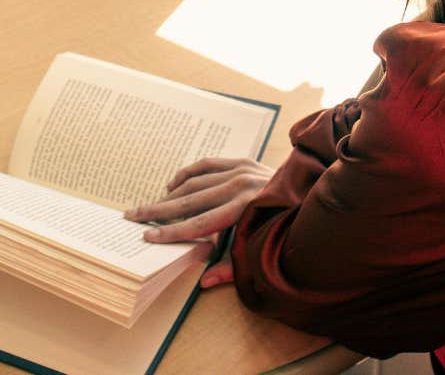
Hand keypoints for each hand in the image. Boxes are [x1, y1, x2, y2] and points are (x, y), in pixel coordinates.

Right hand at [123, 157, 273, 286]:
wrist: (310, 196)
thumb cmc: (286, 229)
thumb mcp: (261, 251)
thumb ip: (233, 267)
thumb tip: (204, 283)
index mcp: (246, 207)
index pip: (200, 224)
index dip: (172, 232)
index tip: (147, 237)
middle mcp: (241, 185)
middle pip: (191, 199)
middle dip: (159, 210)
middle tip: (133, 216)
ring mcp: (242, 169)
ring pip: (195, 180)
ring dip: (170, 194)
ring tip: (150, 206)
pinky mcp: (243, 161)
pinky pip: (208, 164)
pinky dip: (188, 173)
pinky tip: (173, 184)